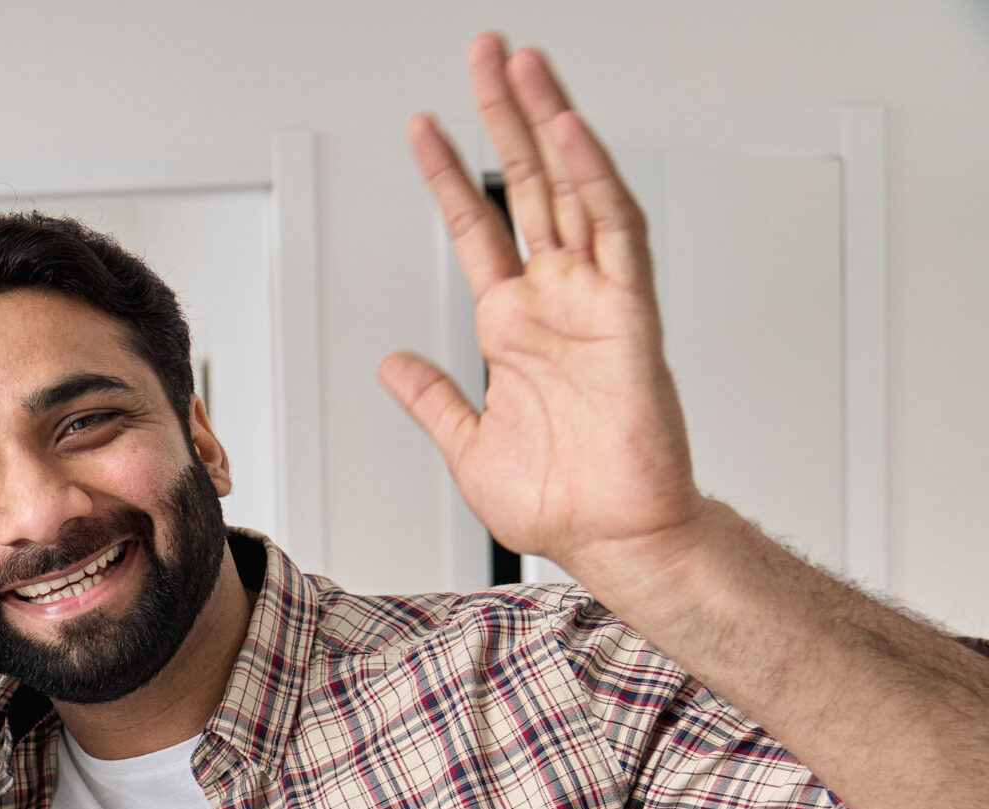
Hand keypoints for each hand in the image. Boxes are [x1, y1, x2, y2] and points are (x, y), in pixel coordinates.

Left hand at [379, 33, 713, 602]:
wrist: (612, 538)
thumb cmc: (561, 500)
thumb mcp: (466, 443)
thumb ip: (432, 398)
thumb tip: (393, 364)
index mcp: (516, 326)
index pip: (479, 228)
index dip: (450, 175)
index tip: (422, 128)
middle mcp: (557, 300)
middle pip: (528, 186)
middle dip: (505, 119)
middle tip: (488, 54)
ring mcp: (595, 302)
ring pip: (573, 189)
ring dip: (549, 126)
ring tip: (524, 66)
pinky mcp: (629, 317)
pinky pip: (615, 234)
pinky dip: (594, 181)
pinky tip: (570, 134)